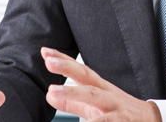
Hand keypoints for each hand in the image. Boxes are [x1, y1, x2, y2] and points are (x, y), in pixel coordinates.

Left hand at [41, 47, 161, 121]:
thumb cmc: (120, 114)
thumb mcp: (95, 106)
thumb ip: (73, 102)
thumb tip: (49, 94)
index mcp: (100, 88)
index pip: (80, 70)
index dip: (64, 61)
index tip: (45, 52)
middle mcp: (107, 94)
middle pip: (86, 78)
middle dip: (67, 69)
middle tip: (48, 62)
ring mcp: (116, 108)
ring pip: (94, 98)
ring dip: (73, 93)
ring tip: (52, 91)